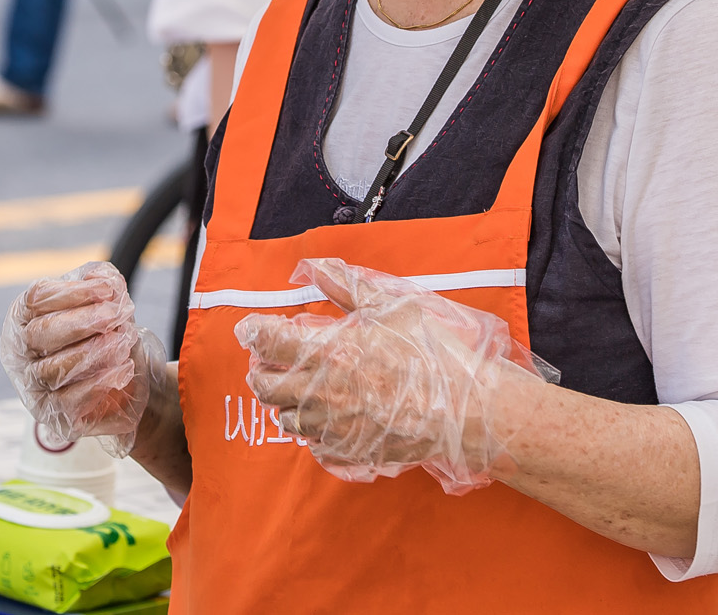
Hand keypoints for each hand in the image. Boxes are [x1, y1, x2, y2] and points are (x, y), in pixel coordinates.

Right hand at [0, 262, 164, 455]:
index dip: (72, 292)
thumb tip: (102, 276)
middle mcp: (19, 352)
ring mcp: (31, 386)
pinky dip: (97, 384)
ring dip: (92, 353)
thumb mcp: (106, 303)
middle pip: (39, 334)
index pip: (35, 299)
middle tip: (117, 315)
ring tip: (123, 341)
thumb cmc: (105, 333)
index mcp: (24, 317)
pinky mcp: (51, 416)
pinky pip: (67, 402)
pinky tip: (123, 369)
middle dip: (82, 322)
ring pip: (52, 369)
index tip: (109, 289)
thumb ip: (104, 284)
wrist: (124, 379)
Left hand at [233, 258, 555, 494]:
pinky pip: (312, 445)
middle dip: (260, 370)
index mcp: (326, 351)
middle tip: (271, 359)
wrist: (465, 410)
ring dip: (285, 401)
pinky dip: (311, 429)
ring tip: (302, 386)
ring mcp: (332, 426)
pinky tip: (328, 415)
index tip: (252, 329)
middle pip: (263, 386)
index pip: (265, 342)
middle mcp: (320, 392)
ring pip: (285, 418)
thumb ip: (346, 285)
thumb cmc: (432, 352)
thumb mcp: (391, 305)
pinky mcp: (349, 451)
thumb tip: (313, 267)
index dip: (253, 333)